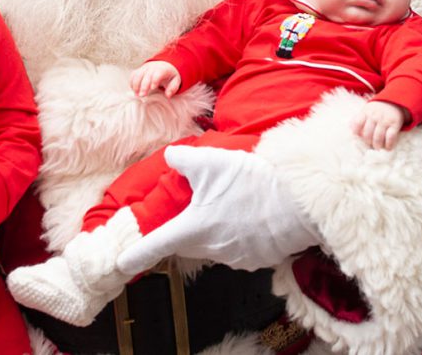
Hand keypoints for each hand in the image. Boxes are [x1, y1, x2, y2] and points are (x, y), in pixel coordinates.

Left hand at [116, 145, 322, 273]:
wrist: (301, 200)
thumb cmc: (252, 181)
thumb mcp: (209, 162)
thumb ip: (181, 160)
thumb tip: (169, 158)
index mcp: (193, 229)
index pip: (155, 246)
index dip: (135, 255)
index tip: (121, 264)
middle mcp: (212, 250)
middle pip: (187, 244)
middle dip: (185, 231)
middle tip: (195, 209)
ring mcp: (237, 258)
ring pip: (214, 245)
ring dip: (215, 230)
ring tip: (231, 204)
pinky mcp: (259, 260)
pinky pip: (240, 249)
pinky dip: (240, 234)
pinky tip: (252, 215)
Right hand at [130, 61, 181, 96]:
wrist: (164, 65)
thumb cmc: (169, 75)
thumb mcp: (175, 80)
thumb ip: (173, 88)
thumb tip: (168, 95)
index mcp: (162, 69)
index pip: (158, 73)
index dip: (154, 80)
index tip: (153, 88)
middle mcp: (152, 67)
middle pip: (146, 75)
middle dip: (143, 85)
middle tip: (142, 95)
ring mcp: (144, 68)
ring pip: (137, 74)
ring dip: (135, 85)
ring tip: (137, 94)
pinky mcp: (139, 70)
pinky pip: (133, 75)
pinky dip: (132, 82)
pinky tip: (134, 90)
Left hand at [351, 100, 405, 149]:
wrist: (394, 101)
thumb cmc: (377, 109)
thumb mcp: (366, 110)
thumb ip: (358, 118)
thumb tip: (350, 128)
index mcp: (365, 112)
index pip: (357, 123)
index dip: (356, 132)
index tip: (358, 138)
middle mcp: (374, 116)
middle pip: (367, 134)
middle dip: (367, 142)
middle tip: (369, 145)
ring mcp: (385, 120)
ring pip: (378, 137)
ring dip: (377, 145)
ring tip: (377, 147)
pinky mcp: (395, 124)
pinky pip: (390, 137)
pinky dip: (388, 144)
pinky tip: (387, 147)